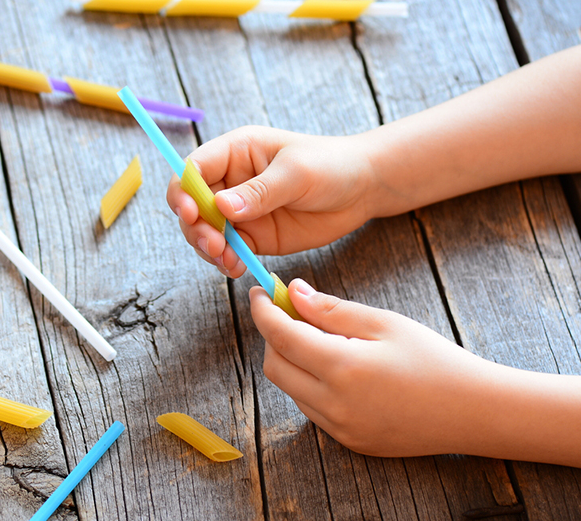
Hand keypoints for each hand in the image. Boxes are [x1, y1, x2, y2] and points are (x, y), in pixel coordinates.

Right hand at [166, 126, 375, 277]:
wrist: (362, 189)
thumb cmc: (331, 166)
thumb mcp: (296, 173)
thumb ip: (260, 191)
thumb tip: (222, 206)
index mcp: (234, 152)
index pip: (193, 169)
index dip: (184, 192)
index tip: (192, 213)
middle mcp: (230, 181)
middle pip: (192, 205)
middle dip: (196, 227)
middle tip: (215, 245)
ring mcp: (239, 211)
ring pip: (205, 232)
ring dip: (208, 249)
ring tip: (227, 260)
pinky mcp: (252, 236)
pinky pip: (228, 251)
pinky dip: (226, 262)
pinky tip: (236, 268)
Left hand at [252, 279, 498, 457]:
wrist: (473, 411)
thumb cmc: (434, 359)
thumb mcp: (384, 323)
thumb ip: (332, 309)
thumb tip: (293, 293)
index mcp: (341, 368)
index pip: (280, 336)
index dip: (263, 311)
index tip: (259, 292)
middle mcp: (333, 404)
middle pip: (275, 366)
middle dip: (274, 335)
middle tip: (291, 312)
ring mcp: (339, 428)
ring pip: (291, 389)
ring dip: (292, 360)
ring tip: (321, 338)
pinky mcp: (348, 441)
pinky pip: (311, 408)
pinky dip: (309, 383)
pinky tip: (337, 367)